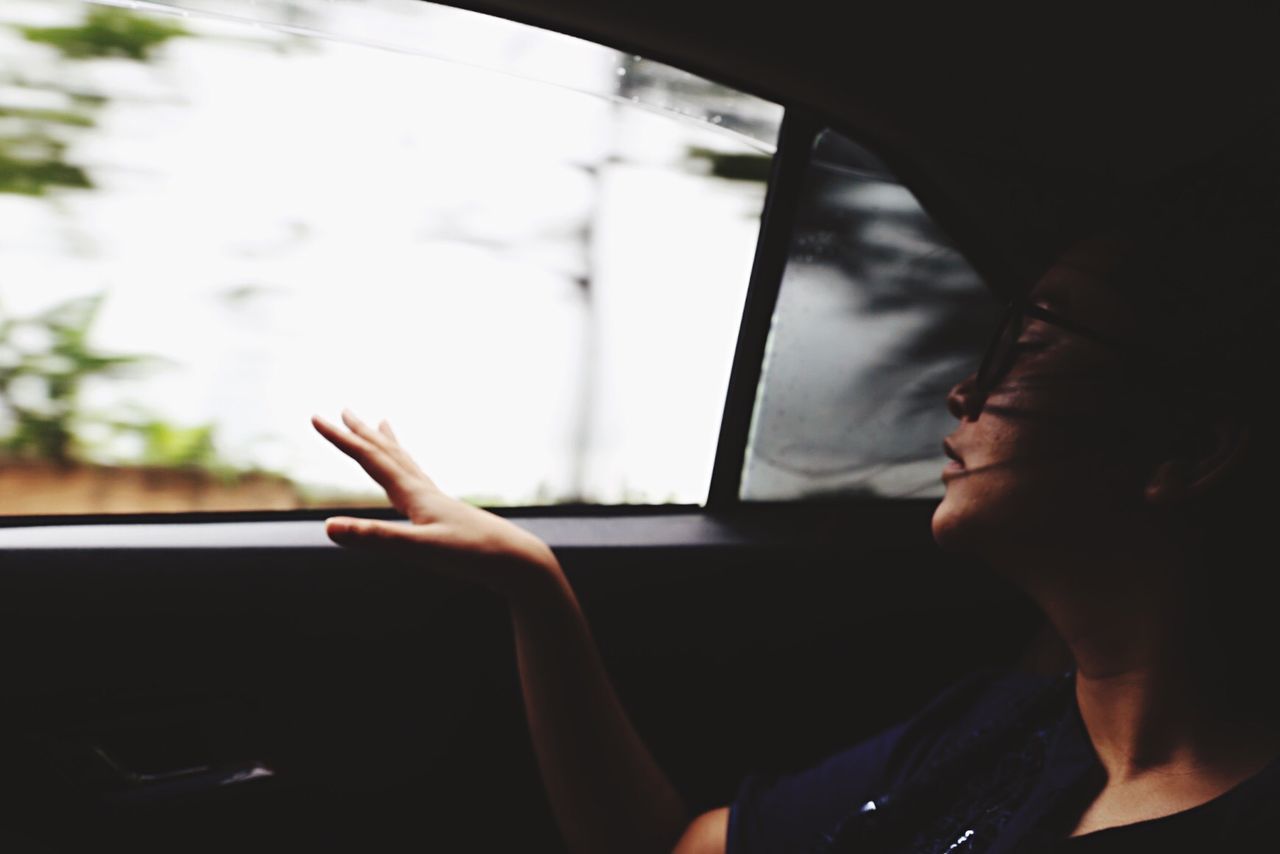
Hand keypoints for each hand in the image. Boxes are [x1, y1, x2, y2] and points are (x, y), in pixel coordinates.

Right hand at [311, 410, 561, 598]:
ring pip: (406, 463)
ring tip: (382, 424)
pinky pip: (420, 482)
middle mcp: (425, 491)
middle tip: (345, 409)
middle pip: (388, 453)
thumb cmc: (472, 555)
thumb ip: (375, 538)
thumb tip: (328, 526)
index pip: (370, 459)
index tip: (316, 417)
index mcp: (414, 494)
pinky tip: (412, 481)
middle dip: (362, 433)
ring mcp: (438, 502)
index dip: (341, 439)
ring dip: (388, 444)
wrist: (517, 562)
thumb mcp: (419, 550)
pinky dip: (408, 470)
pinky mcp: (448, 516)